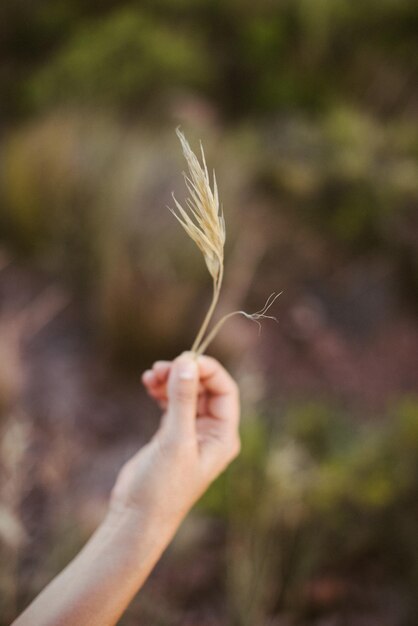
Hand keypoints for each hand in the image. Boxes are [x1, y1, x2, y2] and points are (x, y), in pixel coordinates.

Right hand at [110, 353, 239, 531]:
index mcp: (223, 436)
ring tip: (150, 376)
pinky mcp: (171, 434)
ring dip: (171, 380)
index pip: (224, 390)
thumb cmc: (163, 487)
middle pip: (205, 388)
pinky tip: (148, 385)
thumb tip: (186, 362)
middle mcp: (211, 432)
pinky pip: (172, 402)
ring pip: (187, 393)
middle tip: (160, 368)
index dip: (207, 370)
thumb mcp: (175, 440)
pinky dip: (162, 391)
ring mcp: (191, 432)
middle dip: (185, 373)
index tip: (183, 359)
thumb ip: (182, 400)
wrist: (137, 517)